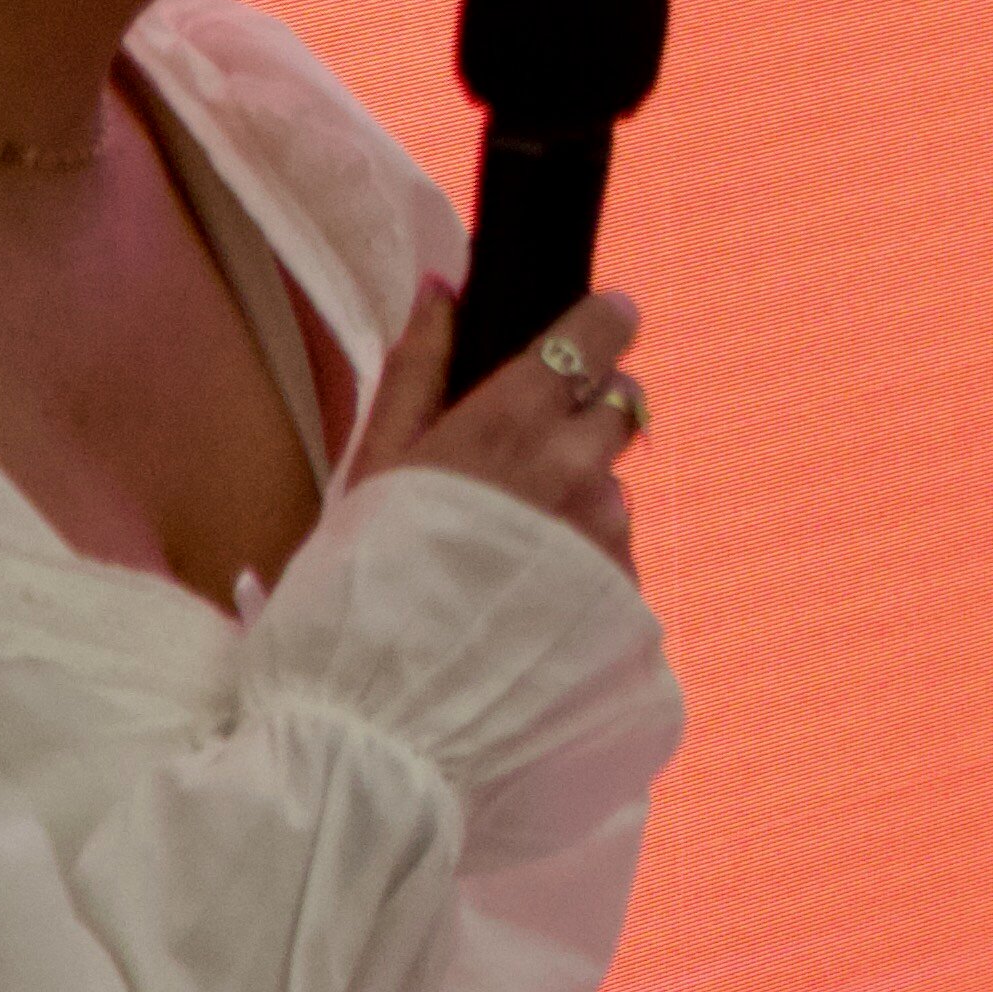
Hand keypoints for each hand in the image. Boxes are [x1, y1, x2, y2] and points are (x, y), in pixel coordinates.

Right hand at [353, 283, 644, 572]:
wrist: (395, 703)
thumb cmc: (367, 574)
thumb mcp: (376, 463)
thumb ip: (417, 367)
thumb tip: (441, 288)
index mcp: (510, 422)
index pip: (599, 336)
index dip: (606, 322)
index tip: (603, 320)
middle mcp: (574, 466)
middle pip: (625, 401)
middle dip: (594, 407)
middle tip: (538, 442)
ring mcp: (604, 528)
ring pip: (615, 479)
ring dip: (582, 490)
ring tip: (511, 541)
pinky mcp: (621, 585)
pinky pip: (615, 545)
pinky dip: (584, 551)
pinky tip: (529, 587)